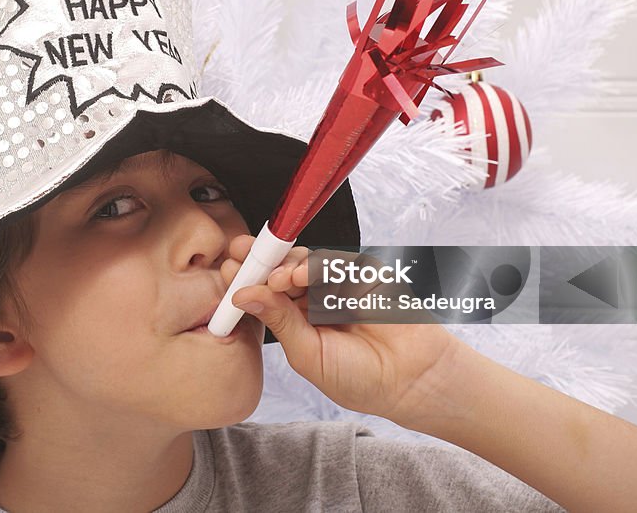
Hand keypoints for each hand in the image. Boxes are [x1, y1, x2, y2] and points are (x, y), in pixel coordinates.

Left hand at [223, 235, 462, 427]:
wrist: (410, 380)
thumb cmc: (359, 377)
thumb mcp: (308, 354)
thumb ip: (279, 321)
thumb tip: (242, 296)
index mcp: (296, 318)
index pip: (265, 291)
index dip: (246, 279)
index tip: (225, 270)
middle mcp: (313, 297)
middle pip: (280, 269)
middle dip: (258, 261)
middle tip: (239, 255)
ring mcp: (338, 284)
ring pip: (303, 260)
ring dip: (284, 263)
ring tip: (276, 278)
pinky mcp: (363, 274)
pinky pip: (334, 261)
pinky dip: (314, 264)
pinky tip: (298, 275)